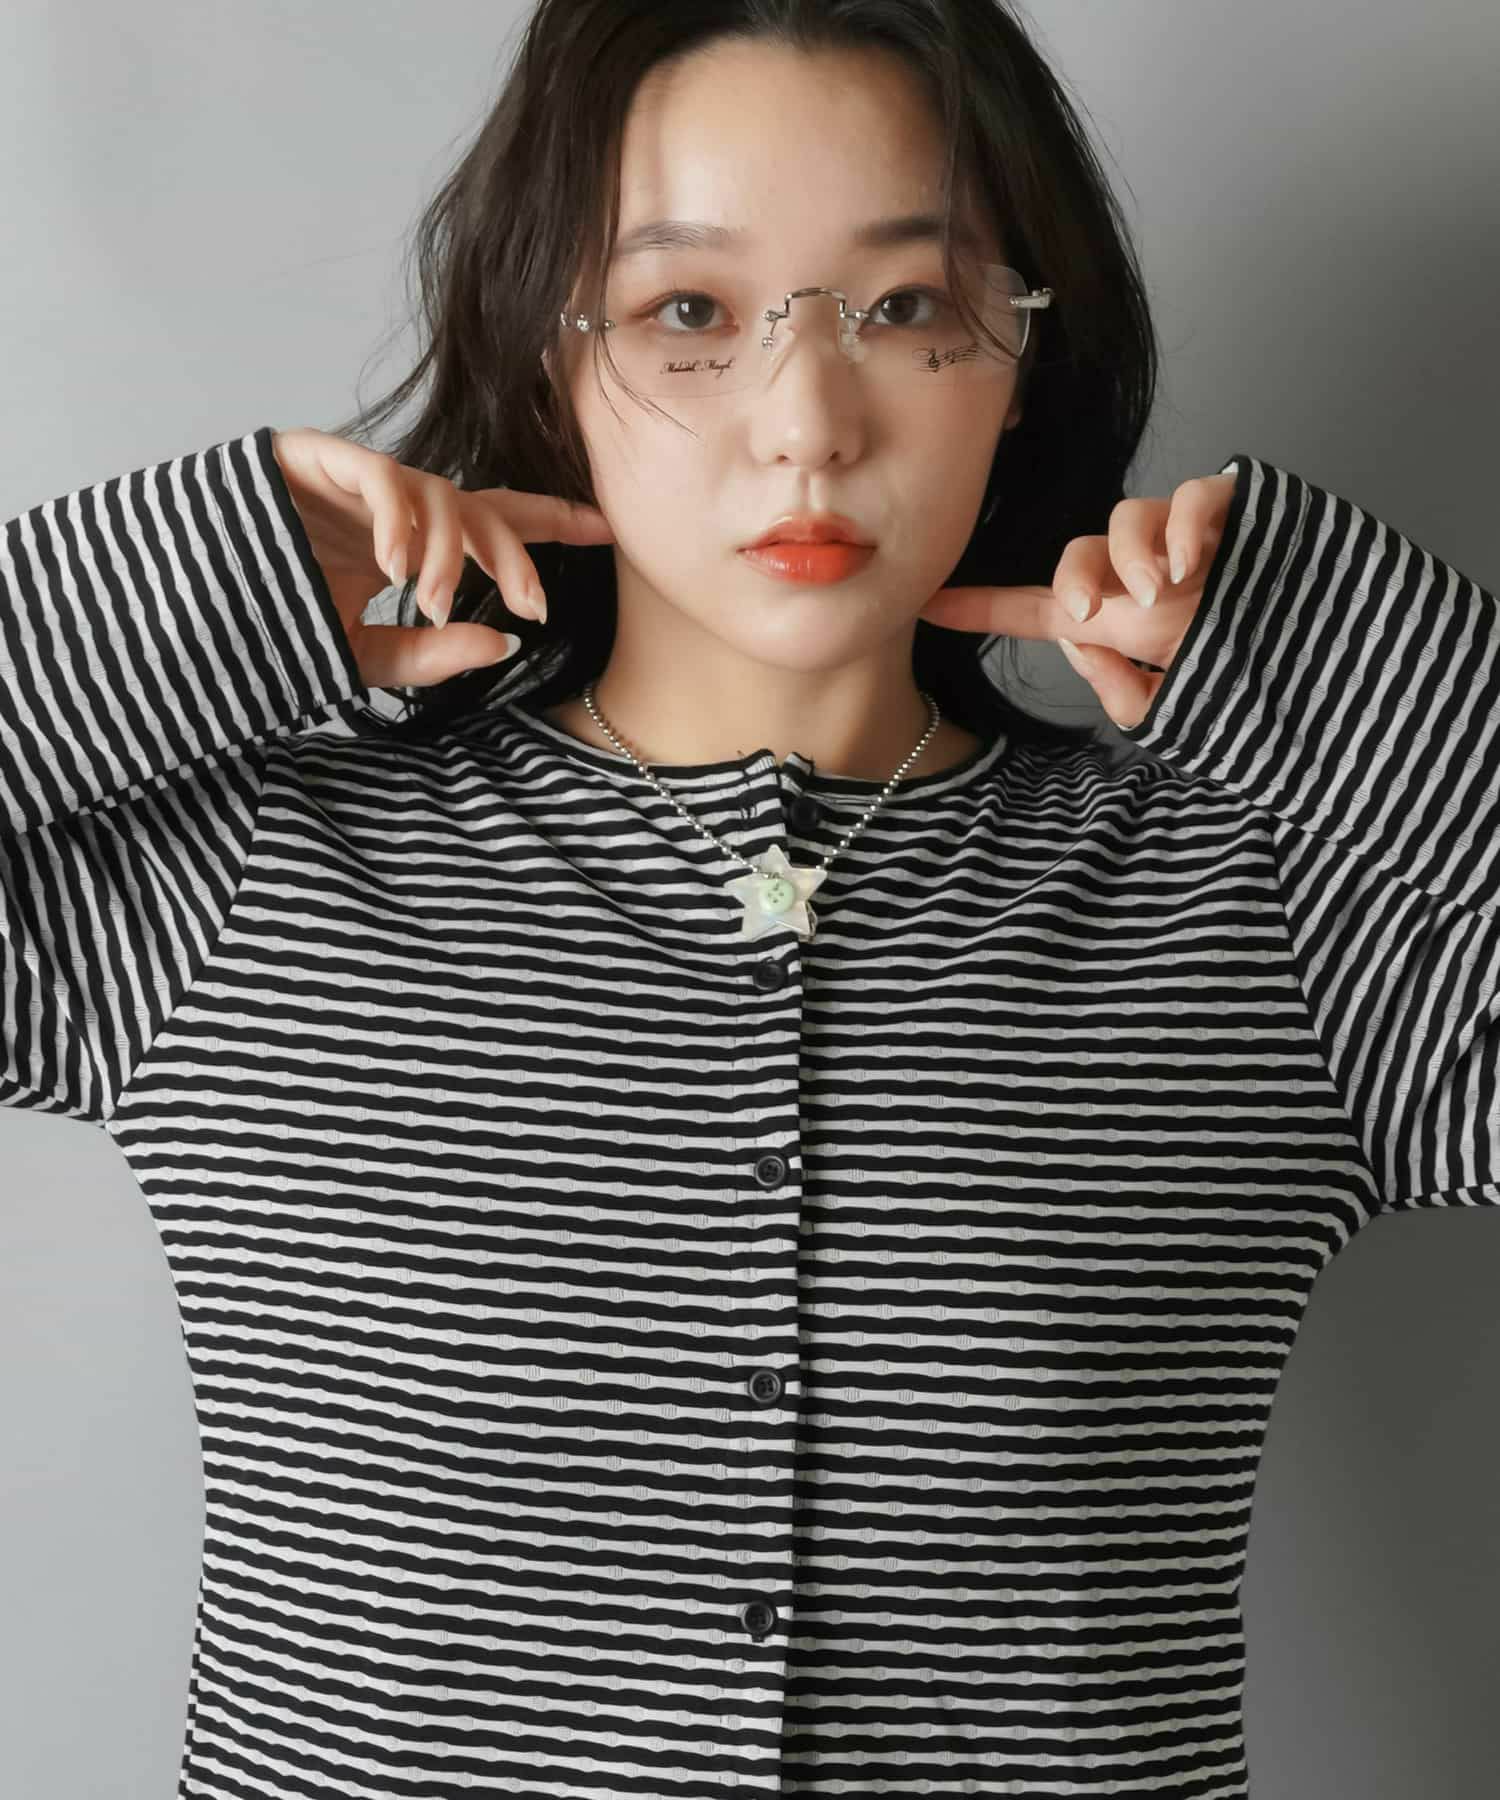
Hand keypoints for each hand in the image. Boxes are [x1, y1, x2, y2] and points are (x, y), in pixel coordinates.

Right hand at [270, 427, 613, 689]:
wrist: (184, 601)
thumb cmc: (270, 624)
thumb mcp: (360, 654)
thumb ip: (427, 655)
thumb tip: (504, 647)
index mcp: (411, 544)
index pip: (494, 523)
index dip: (551, 521)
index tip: (608, 529)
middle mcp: (394, 506)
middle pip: (479, 507)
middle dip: (516, 552)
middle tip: (534, 603)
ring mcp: (356, 479)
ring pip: (436, 494)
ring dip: (448, 552)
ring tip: (434, 602)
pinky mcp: (317, 456)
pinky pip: (379, 477)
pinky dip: (396, 521)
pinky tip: (398, 568)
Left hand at [917, 472, 1237, 728]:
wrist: (1329, 682)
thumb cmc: (1247, 693)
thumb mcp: (1172, 710)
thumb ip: (1116, 686)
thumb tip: (1080, 640)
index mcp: (1118, 622)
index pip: (1033, 611)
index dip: (979, 607)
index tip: (927, 604)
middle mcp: (1143, 578)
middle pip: (1078, 552)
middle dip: (1073, 577)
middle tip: (1091, 611)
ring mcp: (1187, 544)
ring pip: (1128, 516)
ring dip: (1131, 555)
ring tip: (1160, 592)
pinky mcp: (1236, 517)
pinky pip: (1195, 495)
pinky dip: (1185, 523)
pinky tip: (1190, 563)